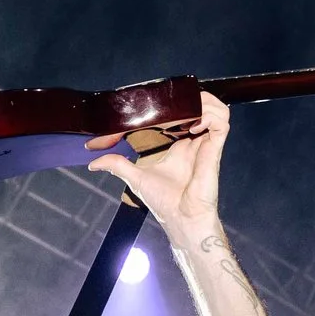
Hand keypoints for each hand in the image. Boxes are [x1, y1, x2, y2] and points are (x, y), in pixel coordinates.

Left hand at [87, 91, 229, 231]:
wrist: (181, 219)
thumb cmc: (164, 202)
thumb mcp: (135, 177)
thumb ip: (117, 165)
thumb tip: (94, 163)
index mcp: (179, 144)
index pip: (184, 113)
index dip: (177, 103)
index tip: (160, 102)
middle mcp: (194, 141)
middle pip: (202, 105)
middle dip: (192, 96)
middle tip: (173, 101)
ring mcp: (205, 143)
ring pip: (217, 109)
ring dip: (205, 102)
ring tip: (189, 110)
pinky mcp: (214, 149)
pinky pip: (221, 123)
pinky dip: (210, 116)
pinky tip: (194, 126)